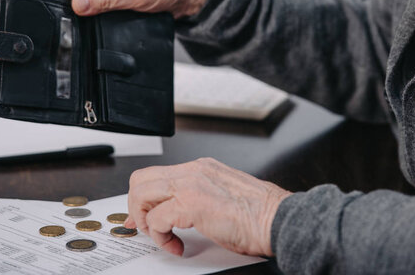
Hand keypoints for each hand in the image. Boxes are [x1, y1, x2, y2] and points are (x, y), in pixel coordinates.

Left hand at [124, 157, 291, 256]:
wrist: (277, 218)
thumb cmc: (259, 213)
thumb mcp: (222, 196)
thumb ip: (196, 198)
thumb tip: (175, 213)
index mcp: (201, 168)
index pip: (156, 175)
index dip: (142, 198)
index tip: (141, 217)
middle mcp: (193, 170)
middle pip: (141, 180)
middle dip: (137, 208)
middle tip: (146, 228)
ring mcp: (191, 184)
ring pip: (142, 194)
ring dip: (146, 221)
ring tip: (163, 237)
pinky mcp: (191, 203)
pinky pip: (156, 220)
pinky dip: (161, 238)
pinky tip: (177, 245)